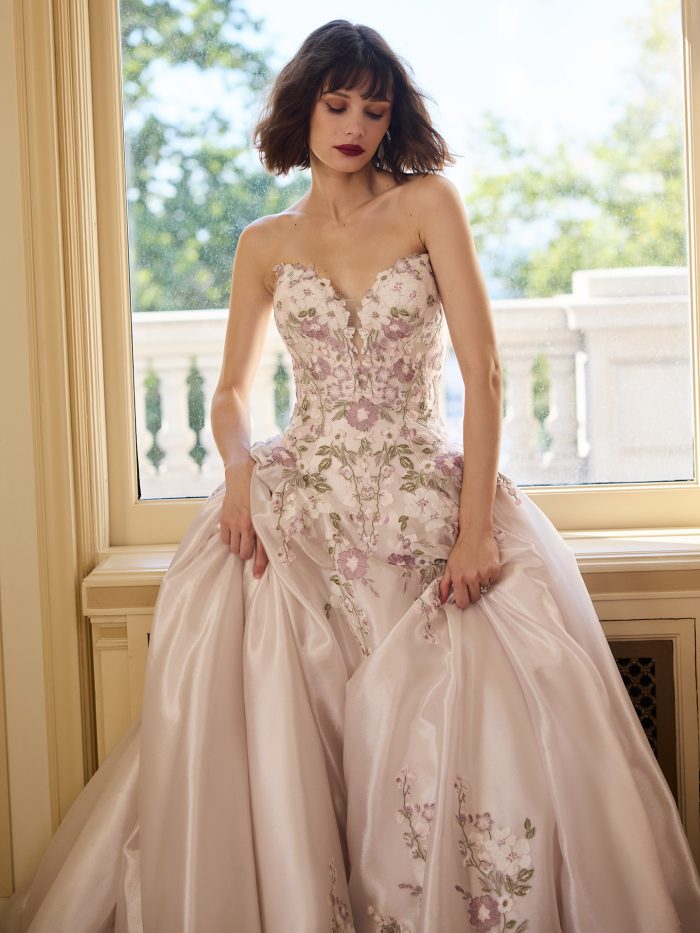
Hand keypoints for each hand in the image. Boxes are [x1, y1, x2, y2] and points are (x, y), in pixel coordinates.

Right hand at [220, 458, 268, 578]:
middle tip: (249, 550)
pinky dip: (229, 541)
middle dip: (247, 556)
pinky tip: (233, 535)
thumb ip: (274, 519)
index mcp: (261, 522)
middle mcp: (248, 525)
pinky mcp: (225, 519)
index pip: (261, 549)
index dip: (259, 565)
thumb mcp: (272, 503)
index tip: (257, 575)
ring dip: (238, 549)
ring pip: (234, 549)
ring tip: (242, 542)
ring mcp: (234, 523)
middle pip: (245, 553)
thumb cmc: (260, 487)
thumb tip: (284, 535)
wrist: (241, 473)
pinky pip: (224, 540)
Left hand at [438, 530, 501, 607]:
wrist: (475, 534)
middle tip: (471, 581)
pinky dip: (490, 576)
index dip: (463, 602)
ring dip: (482, 582)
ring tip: (478, 570)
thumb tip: (442, 601)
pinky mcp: (495, 569)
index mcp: (458, 578)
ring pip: (485, 589)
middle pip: (475, 598)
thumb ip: (445, 585)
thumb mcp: (449, 567)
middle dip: (473, 593)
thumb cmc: (461, 550)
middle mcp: (471, 578)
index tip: (464, 598)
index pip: (463, 602)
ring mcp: (484, 574)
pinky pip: (493, 580)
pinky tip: (485, 565)